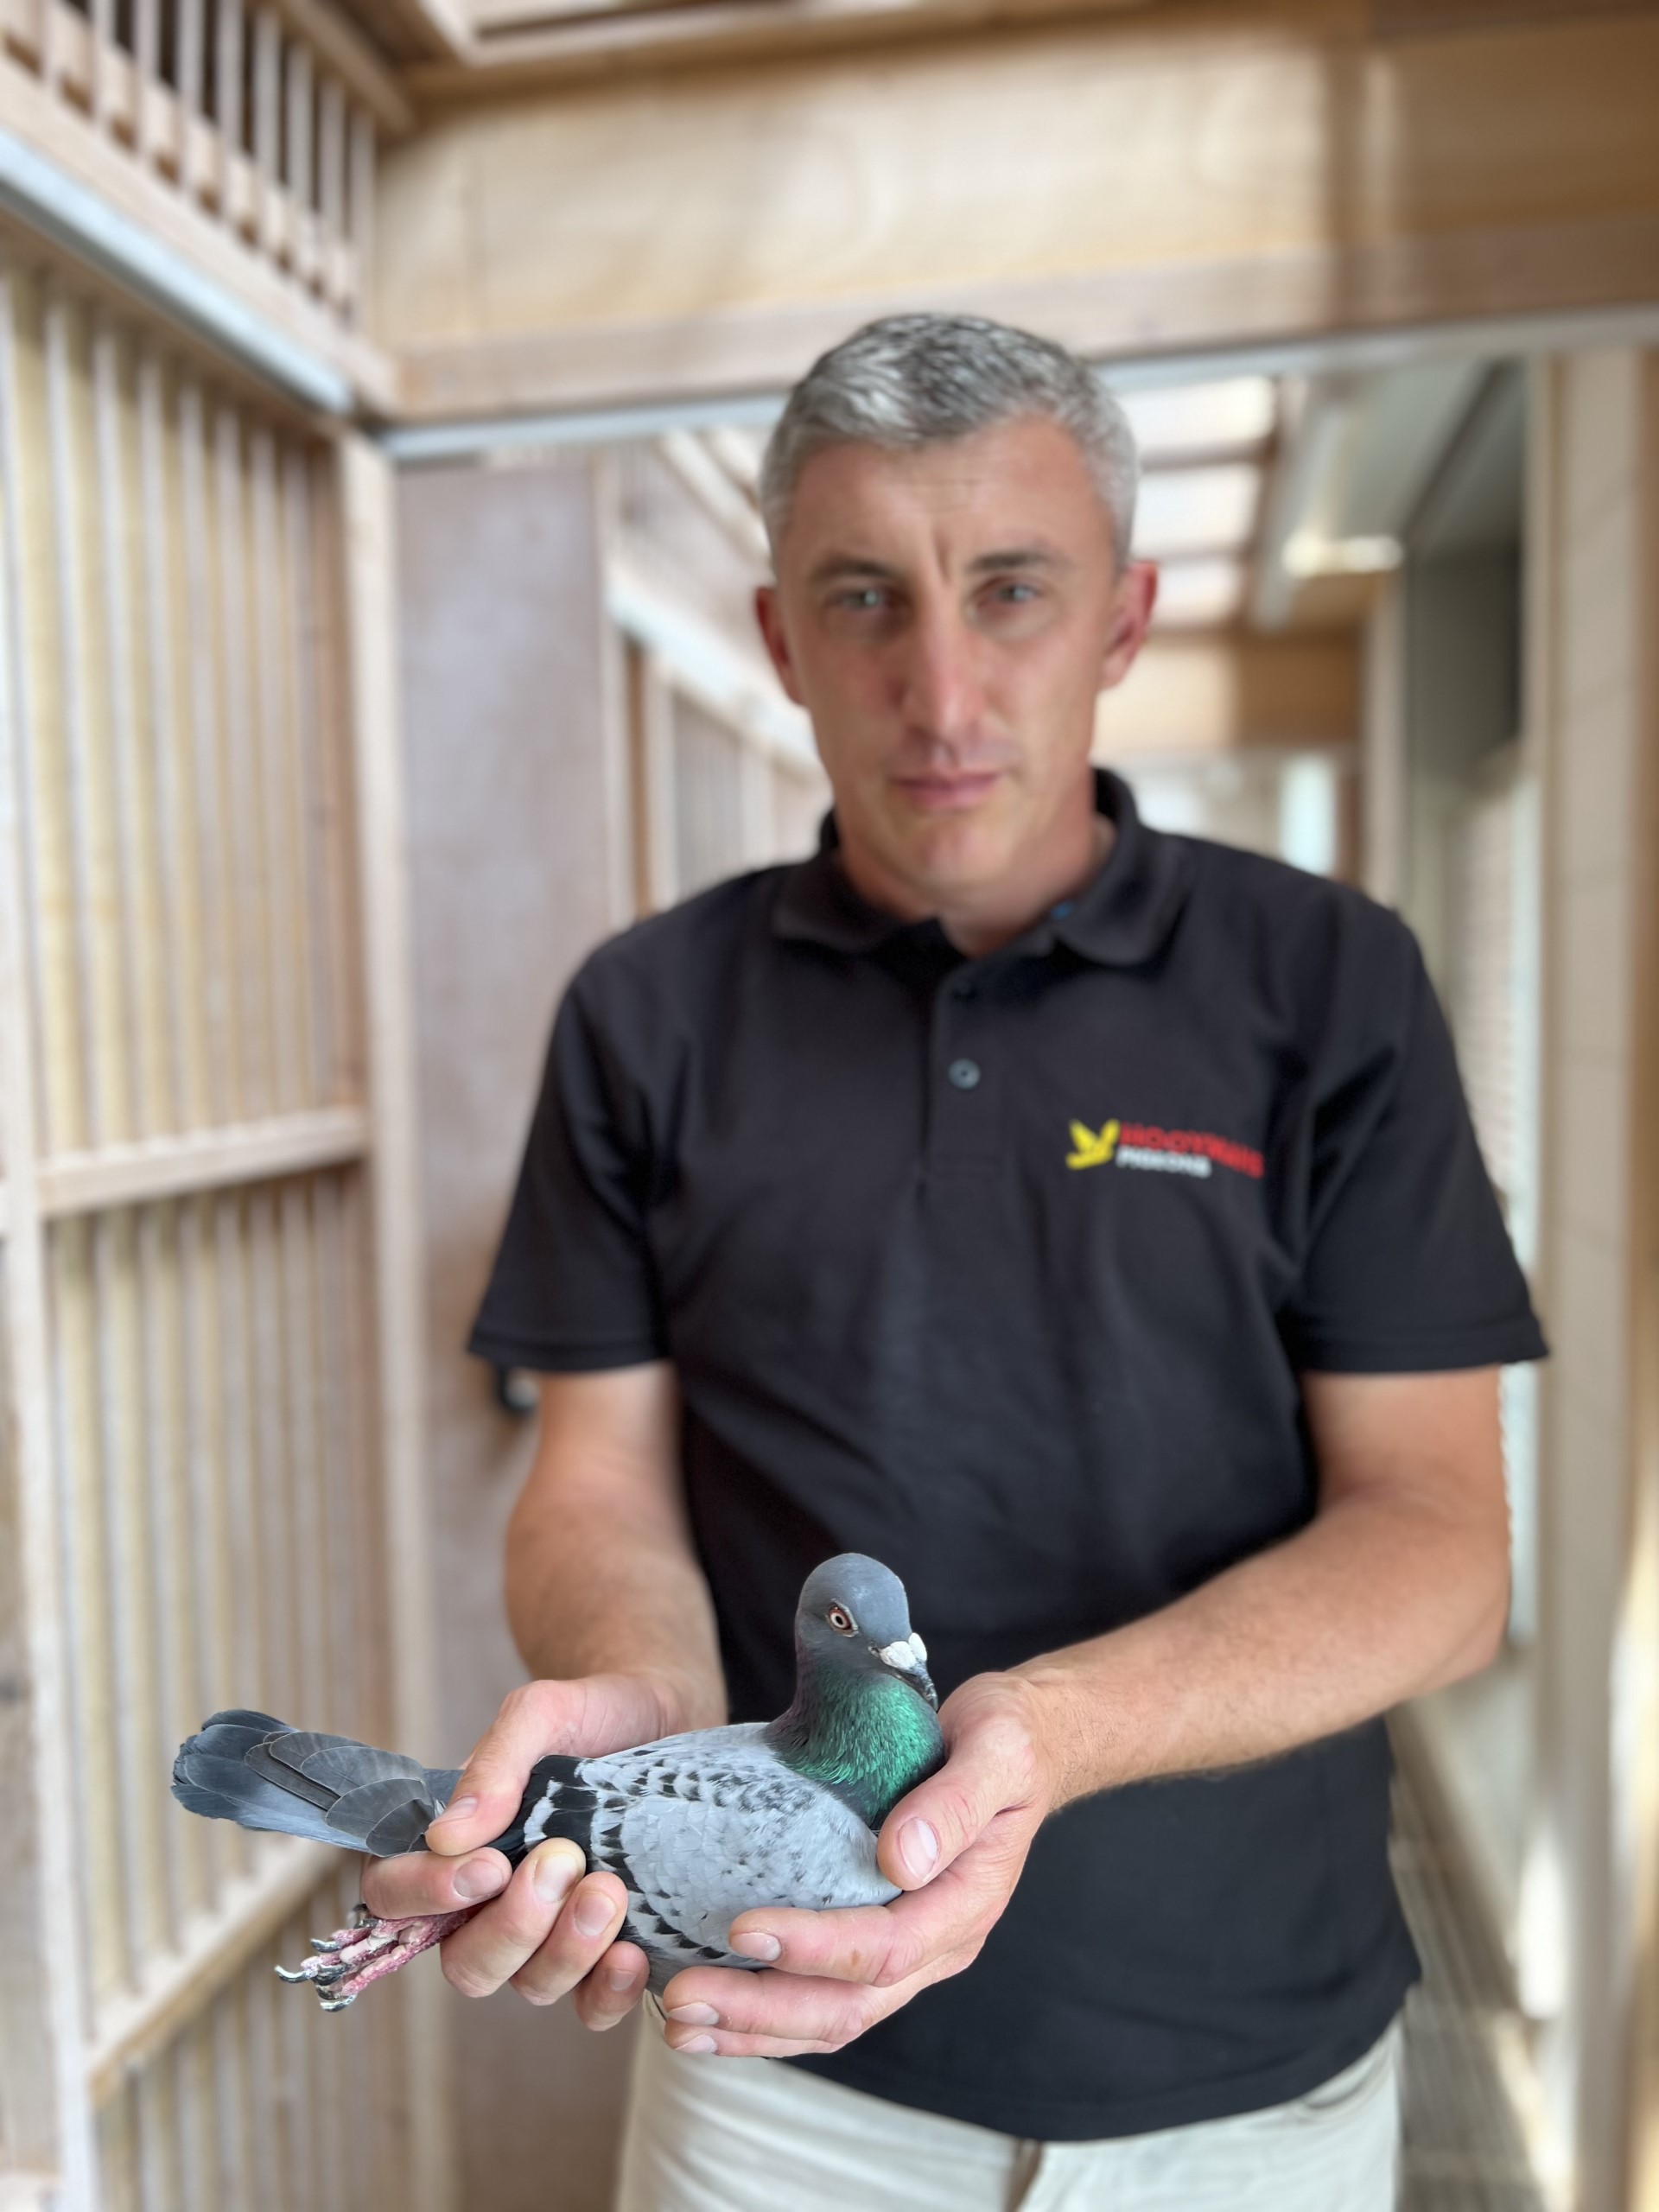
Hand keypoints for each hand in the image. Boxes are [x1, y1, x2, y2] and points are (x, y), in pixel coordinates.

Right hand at [360, 1670, 682, 2027]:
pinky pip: (590, 2008)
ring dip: (566, 1951)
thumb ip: (494, 1764)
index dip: (426, 1896)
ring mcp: (548, 1934)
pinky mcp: (605, 1951)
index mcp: (455, 1846)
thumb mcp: (542, 1714)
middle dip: (512, 1926)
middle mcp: (490, 1903)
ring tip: (610, 1890)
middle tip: (563, 1861)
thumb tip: (446, 1837)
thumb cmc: (594, 1713)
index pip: (394, 1894)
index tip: (489, 1867)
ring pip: (528, 1986)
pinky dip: (607, 1993)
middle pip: (464, 1963)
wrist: (672, 1716)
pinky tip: (632, 1953)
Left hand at [656, 1672, 1058, 2056]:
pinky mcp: (878, 1936)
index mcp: (966, 1903)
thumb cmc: (1007, 1738)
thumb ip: (955, 1802)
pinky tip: (711, 2008)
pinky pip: (821, 1996)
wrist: (1021, 1744)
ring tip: (678, 2021)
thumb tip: (902, 1859)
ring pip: (831, 2019)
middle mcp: (938, 1944)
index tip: (743, 1929)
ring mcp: (910, 1951)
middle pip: (849, 2007)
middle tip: (683, 1999)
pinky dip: (764, 2011)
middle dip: (762, 2010)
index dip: (815, 1948)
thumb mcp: (996, 1748)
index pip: (887, 1949)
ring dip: (752, 2028)